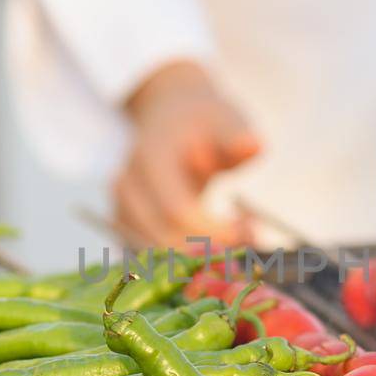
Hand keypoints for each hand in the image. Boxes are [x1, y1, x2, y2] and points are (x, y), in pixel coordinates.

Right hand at [114, 60, 260, 247]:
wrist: (170, 117)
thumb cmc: (203, 121)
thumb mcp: (225, 119)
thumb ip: (237, 136)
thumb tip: (253, 144)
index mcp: (149, 158)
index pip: (177, 210)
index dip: (213, 230)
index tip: (249, 231)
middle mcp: (128, 186)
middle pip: (165, 238)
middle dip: (211, 249)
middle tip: (252, 238)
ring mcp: (122, 208)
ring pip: (158, 254)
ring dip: (201, 258)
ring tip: (240, 237)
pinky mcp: (126, 226)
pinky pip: (155, 257)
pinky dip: (187, 259)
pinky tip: (218, 244)